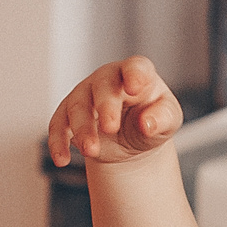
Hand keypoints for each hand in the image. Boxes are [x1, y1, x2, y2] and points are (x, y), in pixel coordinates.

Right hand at [49, 57, 183, 167]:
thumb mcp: (168, 120)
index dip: (134, 75)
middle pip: (102, 87)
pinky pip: (58, 124)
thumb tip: (147, 123)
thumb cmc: (152, 120)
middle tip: (111, 128)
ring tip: (91, 151)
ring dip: (82, 129)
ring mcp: (85, 94)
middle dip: (105, 107)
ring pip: (77, 106)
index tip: (134, 87)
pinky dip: (58, 142)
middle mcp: (108, 79)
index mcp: (137, 74)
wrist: (133, 140)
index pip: (135, 67)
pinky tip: (62, 159)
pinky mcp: (68, 114)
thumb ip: (162, 119)